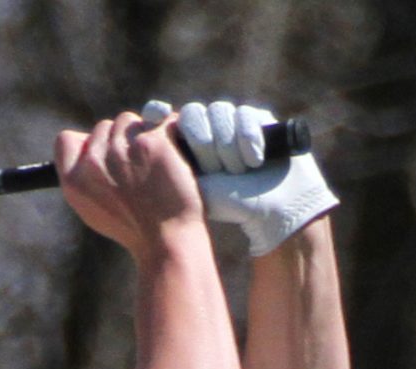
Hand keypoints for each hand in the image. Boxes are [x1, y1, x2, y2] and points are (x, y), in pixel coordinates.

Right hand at [54, 111, 205, 258]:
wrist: (169, 242)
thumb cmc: (137, 230)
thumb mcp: (94, 210)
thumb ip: (85, 176)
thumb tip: (88, 141)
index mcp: (74, 181)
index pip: (67, 139)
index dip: (88, 143)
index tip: (107, 157)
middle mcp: (94, 162)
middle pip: (106, 127)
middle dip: (123, 142)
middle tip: (142, 170)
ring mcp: (123, 149)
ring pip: (132, 122)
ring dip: (146, 135)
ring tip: (159, 165)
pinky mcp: (153, 142)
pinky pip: (164, 120)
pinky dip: (175, 132)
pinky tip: (180, 152)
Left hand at [143, 99, 337, 255]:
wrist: (274, 209)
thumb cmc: (230, 204)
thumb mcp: (193, 186)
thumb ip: (168, 164)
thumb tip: (141, 143)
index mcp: (187, 142)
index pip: (167, 117)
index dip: (160, 113)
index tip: (155, 117)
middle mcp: (209, 127)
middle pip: (194, 114)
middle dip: (204, 142)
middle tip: (215, 169)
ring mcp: (233, 121)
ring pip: (220, 112)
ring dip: (227, 145)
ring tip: (239, 172)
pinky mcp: (258, 118)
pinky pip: (245, 115)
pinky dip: (248, 138)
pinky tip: (254, 160)